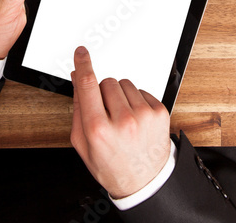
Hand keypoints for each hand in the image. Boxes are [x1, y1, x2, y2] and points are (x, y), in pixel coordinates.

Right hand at [70, 46, 171, 199]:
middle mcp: (122, 121)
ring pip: (125, 83)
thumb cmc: (111, 165)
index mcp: (98, 129)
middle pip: (107, 82)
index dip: (83, 64)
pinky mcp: (158, 112)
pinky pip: (141, 90)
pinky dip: (137, 102)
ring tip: (123, 120)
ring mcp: (143, 115)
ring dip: (121, 97)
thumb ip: (78, 109)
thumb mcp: (84, 144)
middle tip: (107, 114)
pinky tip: (136, 121)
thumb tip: (78, 78)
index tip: (81, 52)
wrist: (145, 183)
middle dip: (104, 93)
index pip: (88, 85)